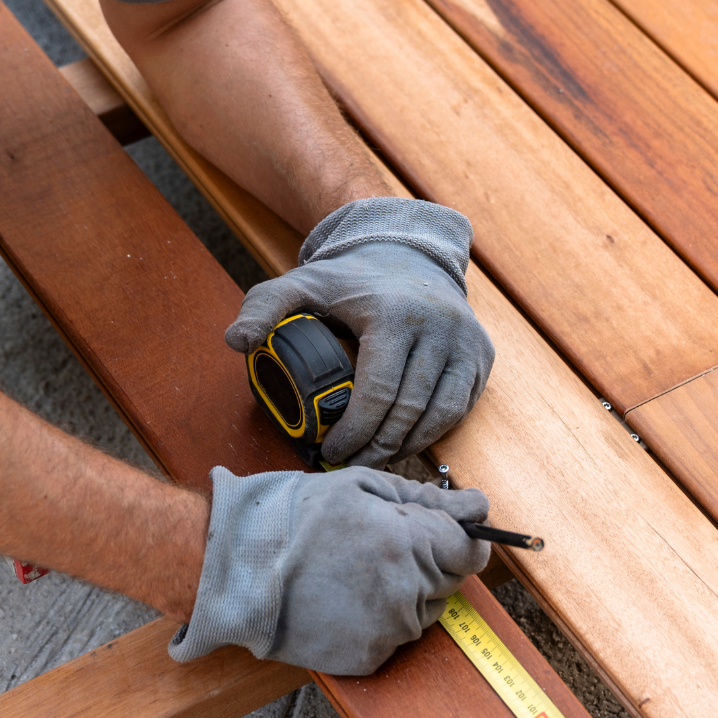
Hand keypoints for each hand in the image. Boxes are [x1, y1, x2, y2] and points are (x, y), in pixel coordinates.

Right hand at [169, 465, 491, 675]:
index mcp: (408, 544)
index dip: (461, 536)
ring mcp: (387, 631)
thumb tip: (477, 506)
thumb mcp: (357, 486)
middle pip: (451, 580)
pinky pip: (395, 636)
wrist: (232, 572)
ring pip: (425, 610)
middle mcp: (406, 593)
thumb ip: (425, 498)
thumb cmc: (290, 519)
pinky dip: (380, 619)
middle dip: (429, 560)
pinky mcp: (367, 659)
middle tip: (379, 544)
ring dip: (406, 591)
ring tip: (354, 571)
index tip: (442, 530)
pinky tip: (344, 598)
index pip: (472, 549)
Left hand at [225, 198, 493, 468]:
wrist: (409, 253)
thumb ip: (264, 307)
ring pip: (440, 415)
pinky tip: (406, 442)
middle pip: (409, 410)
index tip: (333, 451)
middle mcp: (437, 326)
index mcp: (394, 314)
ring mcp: (465, 342)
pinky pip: (460, 408)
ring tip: (376, 458)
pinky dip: (434, 432)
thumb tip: (237, 341)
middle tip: (352, 463)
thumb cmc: (352, 279)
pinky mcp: (481, 355)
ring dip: (407, 447)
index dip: (356, 431)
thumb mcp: (302, 284)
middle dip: (378, 447)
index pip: (378, 391)